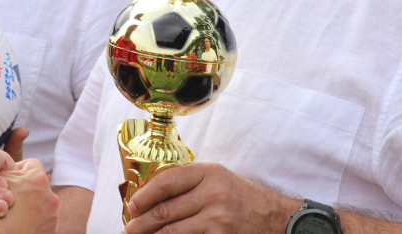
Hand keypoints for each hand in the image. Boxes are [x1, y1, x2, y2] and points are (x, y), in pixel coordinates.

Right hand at [0, 157, 57, 232]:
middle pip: (37, 186)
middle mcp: (51, 197)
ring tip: (14, 213)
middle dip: (26, 190)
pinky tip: (20, 224)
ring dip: (31, 207)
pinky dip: (33, 222)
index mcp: (38, 178)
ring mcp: (52, 217)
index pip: (31, 164)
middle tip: (10, 197)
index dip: (18, 171)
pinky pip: (42, 221)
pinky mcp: (51, 231)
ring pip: (41, 205)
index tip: (9, 179)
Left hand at [124, 162, 295, 233]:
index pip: (166, 182)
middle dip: (141, 223)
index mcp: (207, 173)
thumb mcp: (214, 178)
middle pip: (165, 211)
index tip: (131, 206)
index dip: (144, 196)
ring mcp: (218, 220)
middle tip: (128, 230)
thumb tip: (148, 196)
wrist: (274, 217)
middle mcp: (213, 194)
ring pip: (173, 232)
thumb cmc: (237, 195)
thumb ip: (186, 182)